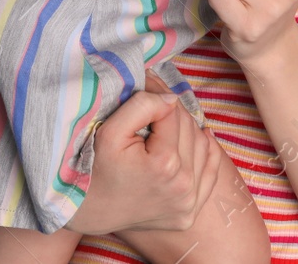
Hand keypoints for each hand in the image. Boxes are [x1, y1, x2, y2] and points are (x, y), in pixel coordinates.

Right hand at [63, 90, 220, 234]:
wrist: (87, 210)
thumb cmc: (94, 168)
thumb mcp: (110, 131)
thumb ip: (142, 106)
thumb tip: (170, 99)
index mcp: (165, 164)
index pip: (172, 112)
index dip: (158, 93)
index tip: (147, 83)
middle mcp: (183, 186)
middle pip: (188, 128)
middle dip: (172, 109)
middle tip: (155, 97)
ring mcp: (188, 203)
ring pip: (202, 146)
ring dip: (188, 128)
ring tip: (170, 119)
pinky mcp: (189, 214)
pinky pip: (210, 174)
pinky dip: (208, 152)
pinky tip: (202, 136)